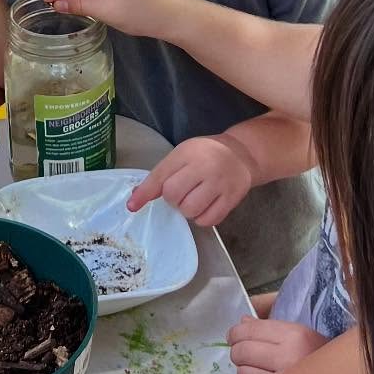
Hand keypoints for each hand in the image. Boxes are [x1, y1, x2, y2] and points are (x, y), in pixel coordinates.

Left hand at [127, 136, 252, 225]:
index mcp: (188, 153)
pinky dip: (201, 218)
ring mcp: (220, 183)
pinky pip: (207, 220)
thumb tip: (135, 199)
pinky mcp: (232, 199)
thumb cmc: (205, 155)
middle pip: (174, 195)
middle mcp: (204, 166)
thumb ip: (161, 176)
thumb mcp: (182, 156)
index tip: (132, 207)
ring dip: (187, 210)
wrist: (240, 154)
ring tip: (194, 199)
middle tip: (182, 193)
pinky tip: (205, 206)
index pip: (161, 175)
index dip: (144, 193)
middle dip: (173, 199)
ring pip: (190, 210)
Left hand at [226, 316, 325, 373]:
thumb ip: (270, 327)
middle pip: (242, 351)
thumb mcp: (299, 335)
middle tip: (242, 355)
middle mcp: (289, 357)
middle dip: (238, 353)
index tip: (233, 337)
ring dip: (245, 373)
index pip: (249, 330)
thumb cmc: (319, 359)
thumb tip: (243, 321)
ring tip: (254, 372)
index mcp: (295, 334)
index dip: (236, 333)